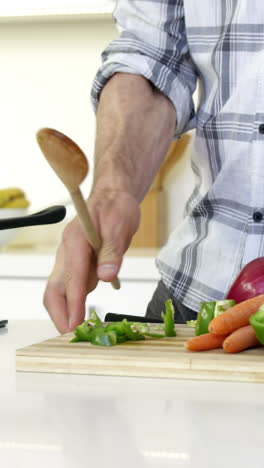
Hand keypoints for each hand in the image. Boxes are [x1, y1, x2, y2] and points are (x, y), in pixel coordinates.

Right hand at [43, 190, 139, 332]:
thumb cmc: (116, 207)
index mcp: (75, 239)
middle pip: (54, 287)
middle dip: (60, 312)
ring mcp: (70, 256)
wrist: (113, 195)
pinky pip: (72, 283)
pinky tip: (85, 310)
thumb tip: (106, 276)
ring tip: (80, 328)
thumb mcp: (120, 226)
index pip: (72, 276)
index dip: (74, 302)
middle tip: (70, 334)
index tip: (76, 324)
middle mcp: (67, 250)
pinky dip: (76, 299)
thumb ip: (112, 252)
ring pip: (61, 287)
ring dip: (67, 308)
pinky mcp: (76, 261)